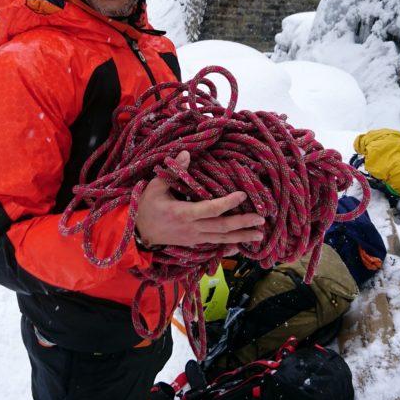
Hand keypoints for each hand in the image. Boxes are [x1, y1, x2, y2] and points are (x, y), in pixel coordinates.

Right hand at [135, 150, 264, 252]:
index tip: (243, 194)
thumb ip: (173, 172)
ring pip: (221, 239)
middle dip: (243, 223)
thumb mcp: (155, 186)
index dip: (228, 202)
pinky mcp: (193, 243)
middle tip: (261, 219)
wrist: (138, 232)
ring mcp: (194, 238)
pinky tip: (240, 247)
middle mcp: (192, 228)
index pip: (211, 208)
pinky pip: (213, 246)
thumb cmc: (147, 206)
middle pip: (222, 227)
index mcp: (184, 213)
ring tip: (259, 235)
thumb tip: (186, 153)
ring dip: (241, 237)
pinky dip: (228, 247)